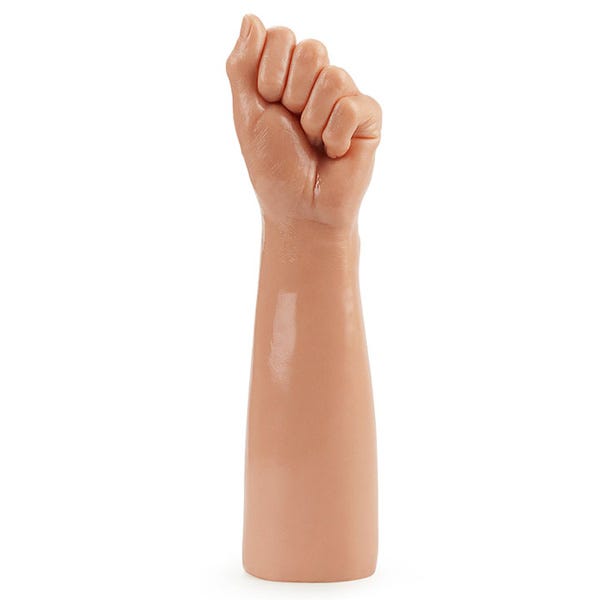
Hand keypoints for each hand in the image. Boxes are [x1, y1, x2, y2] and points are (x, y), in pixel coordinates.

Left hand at [226, 15, 381, 229]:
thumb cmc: (274, 166)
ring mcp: (345, 97)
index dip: (269, 73)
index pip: (281, 36)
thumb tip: (250, 17)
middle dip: (292, 96)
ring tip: (315, 143)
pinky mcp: (368, 118)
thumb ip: (242, 65)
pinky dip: (335, 136)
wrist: (299, 208)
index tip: (269, 105)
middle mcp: (318, 80)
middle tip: (295, 128)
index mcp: (288, 75)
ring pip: (333, 78)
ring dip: (313, 120)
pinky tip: (335, 152)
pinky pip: (351, 107)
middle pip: (311, 49)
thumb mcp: (247, 113)